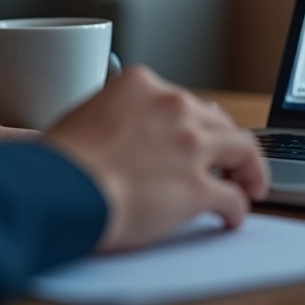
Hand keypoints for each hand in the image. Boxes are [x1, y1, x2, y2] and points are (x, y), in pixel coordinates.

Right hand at [43, 66, 268, 250]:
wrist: (55, 190)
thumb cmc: (56, 161)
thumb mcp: (85, 114)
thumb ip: (119, 116)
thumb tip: (126, 136)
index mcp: (143, 86)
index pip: (185, 101)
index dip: (195, 122)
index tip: (198, 135)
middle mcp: (174, 108)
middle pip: (218, 122)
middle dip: (227, 143)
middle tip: (232, 162)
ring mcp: (191, 146)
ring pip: (242, 150)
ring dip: (249, 169)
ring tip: (249, 185)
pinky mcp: (197, 187)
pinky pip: (232, 197)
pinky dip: (237, 208)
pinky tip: (232, 218)